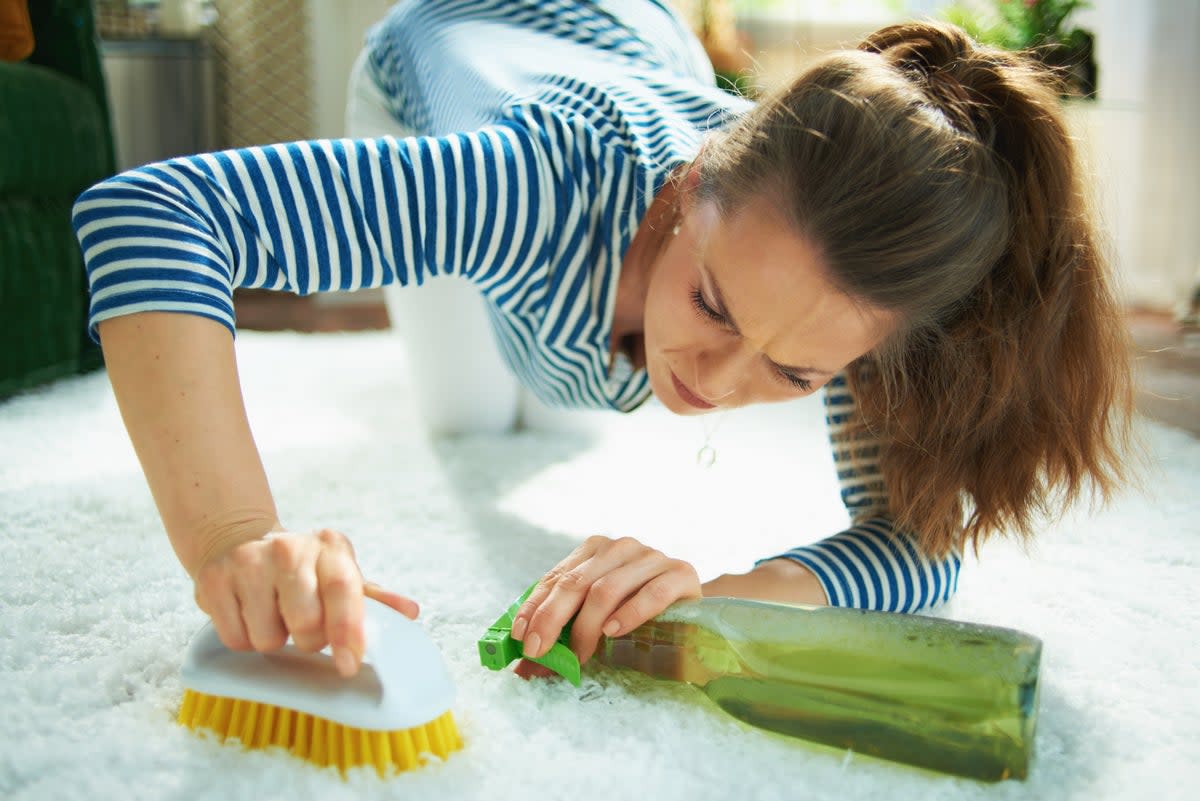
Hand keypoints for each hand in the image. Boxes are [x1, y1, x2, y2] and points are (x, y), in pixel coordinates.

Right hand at [192, 529, 418, 676]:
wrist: (237, 541)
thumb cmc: (301, 568)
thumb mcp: (339, 574)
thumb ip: (373, 598)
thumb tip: (410, 613)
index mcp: (330, 548)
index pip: (344, 590)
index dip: (348, 631)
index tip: (349, 664)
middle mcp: (290, 549)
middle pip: (306, 624)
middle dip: (309, 639)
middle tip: (303, 625)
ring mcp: (248, 563)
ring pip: (268, 637)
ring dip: (274, 639)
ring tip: (273, 615)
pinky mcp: (214, 581)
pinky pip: (235, 639)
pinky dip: (244, 639)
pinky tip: (248, 614)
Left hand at [511, 535, 700, 670]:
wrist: (693, 612)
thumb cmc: (637, 616)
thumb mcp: (596, 620)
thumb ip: (563, 635)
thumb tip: (523, 669)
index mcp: (595, 550)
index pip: (556, 578)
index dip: (535, 607)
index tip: (520, 636)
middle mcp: (621, 547)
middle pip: (576, 582)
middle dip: (551, 620)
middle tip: (538, 651)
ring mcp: (651, 556)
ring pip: (607, 589)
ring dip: (587, 627)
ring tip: (579, 656)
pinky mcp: (680, 573)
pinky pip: (651, 593)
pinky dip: (629, 614)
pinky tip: (613, 632)